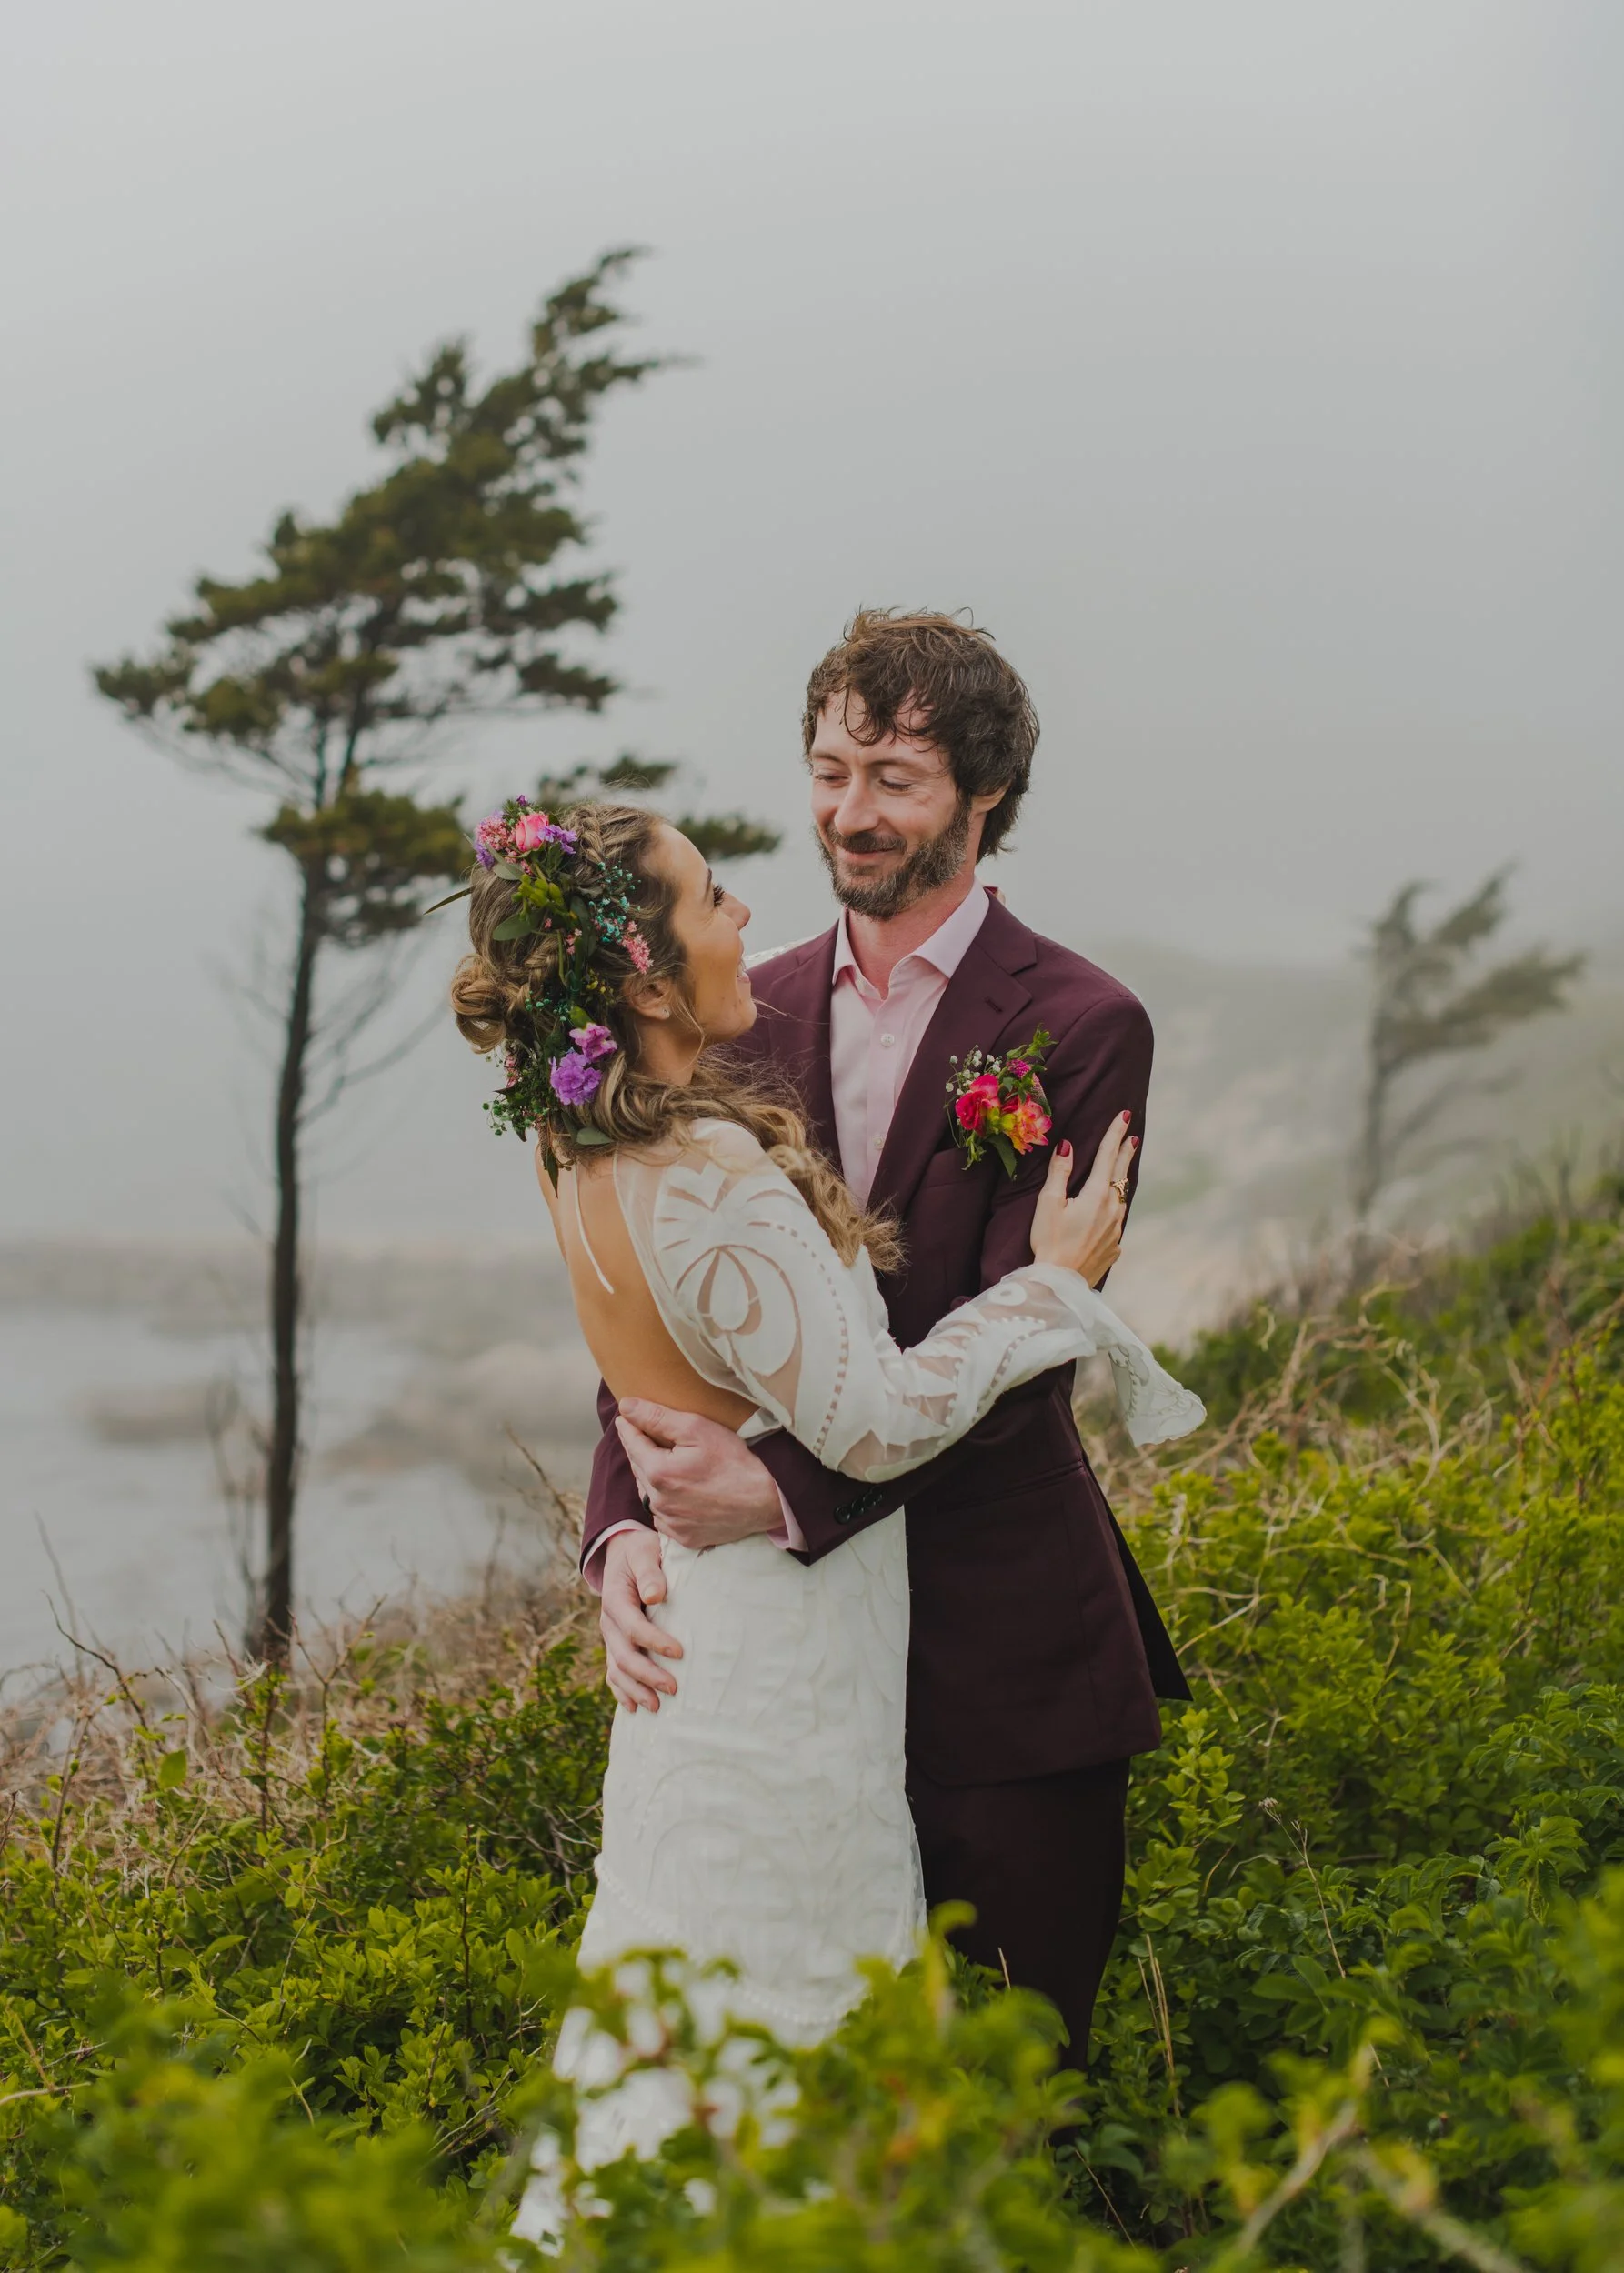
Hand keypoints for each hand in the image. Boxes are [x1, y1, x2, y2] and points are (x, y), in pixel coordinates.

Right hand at [600, 1528, 681, 1711]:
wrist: (624, 1553)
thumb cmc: (640, 1551)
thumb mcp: (644, 1550)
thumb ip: (649, 1571)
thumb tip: (656, 1596)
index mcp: (615, 1599)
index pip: (633, 1627)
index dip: (655, 1642)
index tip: (680, 1652)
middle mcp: (609, 1622)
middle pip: (624, 1656)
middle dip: (647, 1675)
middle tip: (673, 1689)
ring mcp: (611, 1636)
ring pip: (616, 1670)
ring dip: (635, 1690)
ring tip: (656, 1708)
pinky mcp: (616, 1644)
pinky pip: (613, 1673)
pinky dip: (622, 1692)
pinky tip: (635, 1708)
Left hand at [615, 1399, 784, 1549]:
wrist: (765, 1499)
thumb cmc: (733, 1461)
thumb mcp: (696, 1428)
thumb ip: (657, 1417)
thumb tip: (626, 1407)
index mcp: (658, 1473)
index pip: (632, 1444)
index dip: (629, 1427)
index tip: (625, 1416)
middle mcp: (658, 1502)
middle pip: (640, 1468)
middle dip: (641, 1450)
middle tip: (647, 1435)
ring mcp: (670, 1523)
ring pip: (649, 1494)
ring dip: (651, 1477)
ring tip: (665, 1462)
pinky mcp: (683, 1536)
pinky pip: (664, 1516)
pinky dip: (665, 1502)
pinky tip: (679, 1490)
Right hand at [1029, 1113, 1137, 1285]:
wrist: (1060, 1282)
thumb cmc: (1049, 1241)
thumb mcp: (1048, 1203)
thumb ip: (1060, 1172)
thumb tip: (1068, 1145)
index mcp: (1096, 1194)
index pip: (1108, 1155)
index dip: (1115, 1133)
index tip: (1125, 1116)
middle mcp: (1113, 1209)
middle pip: (1121, 1174)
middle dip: (1125, 1153)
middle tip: (1132, 1137)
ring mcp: (1116, 1230)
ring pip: (1120, 1199)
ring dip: (1119, 1182)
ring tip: (1119, 1172)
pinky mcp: (1114, 1247)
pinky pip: (1115, 1222)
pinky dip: (1112, 1212)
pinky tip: (1105, 1215)